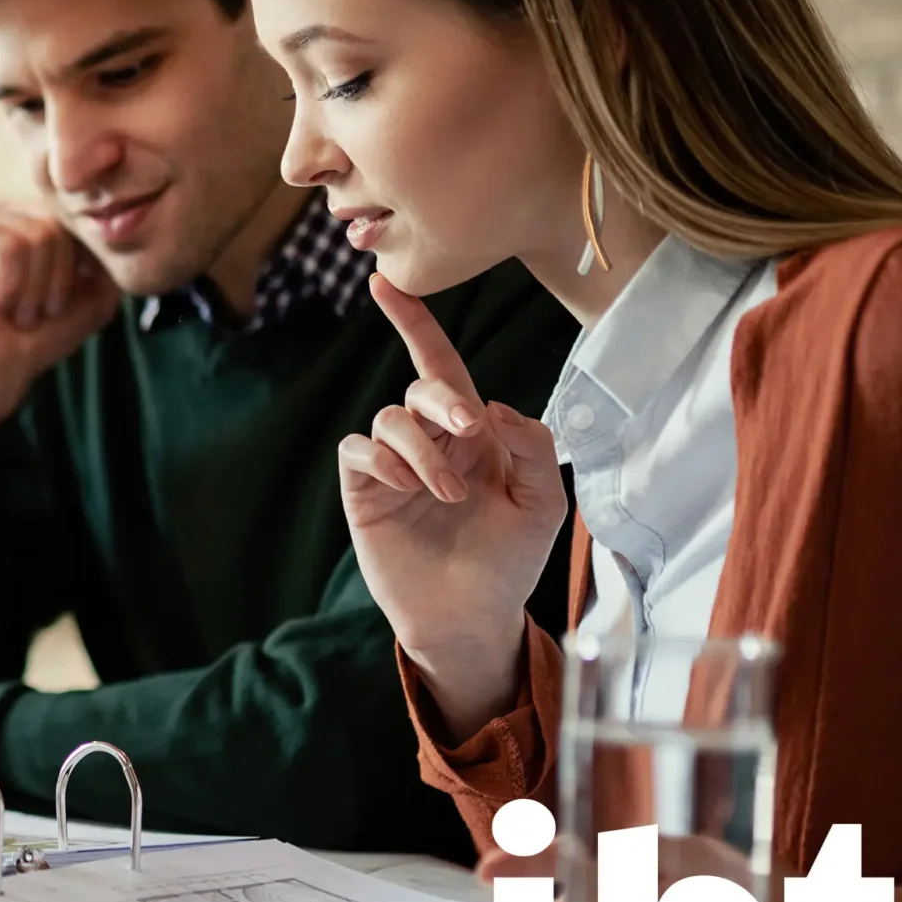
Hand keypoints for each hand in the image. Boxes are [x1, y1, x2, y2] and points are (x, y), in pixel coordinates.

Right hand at [0, 203, 123, 433]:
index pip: (79, 222)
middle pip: (59, 226)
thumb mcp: (94, 300)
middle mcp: (12, 213)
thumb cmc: (37, 338)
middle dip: (57, 281)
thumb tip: (123, 232)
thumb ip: (114, 265)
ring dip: (33, 289)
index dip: (79, 268)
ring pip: (37, 236)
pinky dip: (12, 285)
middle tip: (35, 313)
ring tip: (16, 312)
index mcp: (40, 221)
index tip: (57, 305)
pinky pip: (9, 247)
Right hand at [341, 274, 565, 735]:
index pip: (442, 366)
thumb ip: (530, 445)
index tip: (385, 283)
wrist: (471, 617)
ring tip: (445, 494)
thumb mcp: (543, 502)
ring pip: (390, 419)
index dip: (415, 323)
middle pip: (421, 388)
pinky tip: (408, 488)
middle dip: (442, 402)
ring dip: (421, 449)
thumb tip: (487, 404)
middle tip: (469, 435)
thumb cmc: (509, 561)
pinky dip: (385, 459)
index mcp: (472, 434)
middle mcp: (429, 440)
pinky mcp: (364, 491)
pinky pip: (359, 448)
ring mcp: (392, 466)